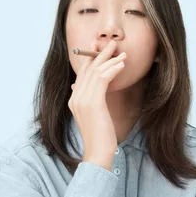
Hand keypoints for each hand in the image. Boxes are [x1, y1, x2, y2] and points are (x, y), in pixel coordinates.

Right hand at [68, 39, 126, 159]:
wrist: (98, 153)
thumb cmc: (100, 137)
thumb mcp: (95, 116)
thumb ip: (93, 102)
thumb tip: (99, 91)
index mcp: (74, 100)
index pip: (82, 74)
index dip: (91, 60)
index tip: (102, 49)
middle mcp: (75, 97)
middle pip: (87, 69)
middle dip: (100, 54)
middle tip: (112, 44)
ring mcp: (82, 100)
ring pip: (96, 72)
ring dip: (110, 60)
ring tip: (121, 52)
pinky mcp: (93, 103)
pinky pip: (103, 80)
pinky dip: (112, 70)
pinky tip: (121, 65)